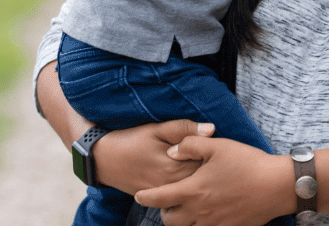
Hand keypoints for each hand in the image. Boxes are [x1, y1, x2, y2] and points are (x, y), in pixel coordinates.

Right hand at [93, 120, 215, 193]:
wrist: (104, 159)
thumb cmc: (132, 140)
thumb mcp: (156, 129)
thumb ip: (184, 129)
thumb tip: (211, 128)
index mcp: (174, 165)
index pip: (207, 164)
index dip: (218, 156)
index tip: (224, 148)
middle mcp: (172, 184)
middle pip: (203, 180)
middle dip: (214, 171)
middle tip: (221, 160)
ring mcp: (165, 194)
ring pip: (192, 191)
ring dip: (203, 182)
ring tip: (211, 172)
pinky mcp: (159, 200)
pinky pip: (181, 199)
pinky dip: (189, 191)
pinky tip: (194, 183)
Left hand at [134, 136, 294, 225]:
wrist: (276, 186)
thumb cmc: (247, 162)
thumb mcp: (217, 146)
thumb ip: (190, 145)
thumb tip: (171, 151)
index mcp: (193, 190)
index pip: (160, 198)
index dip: (145, 197)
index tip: (138, 195)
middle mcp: (200, 211)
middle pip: (169, 221)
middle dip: (163, 212)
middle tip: (167, 201)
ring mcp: (214, 223)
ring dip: (180, 221)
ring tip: (185, 208)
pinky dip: (199, 225)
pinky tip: (205, 215)